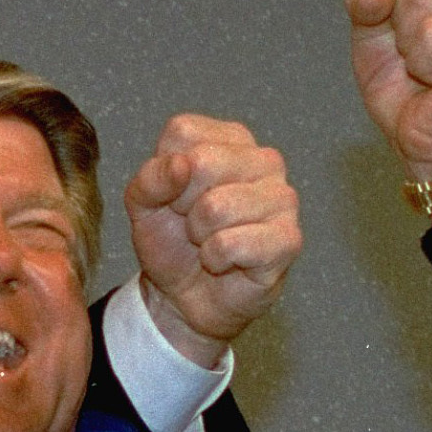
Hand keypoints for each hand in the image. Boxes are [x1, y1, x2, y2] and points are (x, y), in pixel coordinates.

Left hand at [124, 114, 301, 366]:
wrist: (184, 298)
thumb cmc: (171, 242)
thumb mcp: (142, 204)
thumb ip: (150, 177)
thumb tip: (181, 164)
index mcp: (229, 139)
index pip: (183, 132)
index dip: (166, 172)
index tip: (174, 197)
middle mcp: (264, 160)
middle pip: (202, 163)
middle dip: (182, 205)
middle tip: (193, 224)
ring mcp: (283, 198)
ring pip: (216, 207)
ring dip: (199, 236)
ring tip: (209, 242)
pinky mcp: (289, 239)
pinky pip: (231, 244)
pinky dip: (215, 259)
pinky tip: (225, 262)